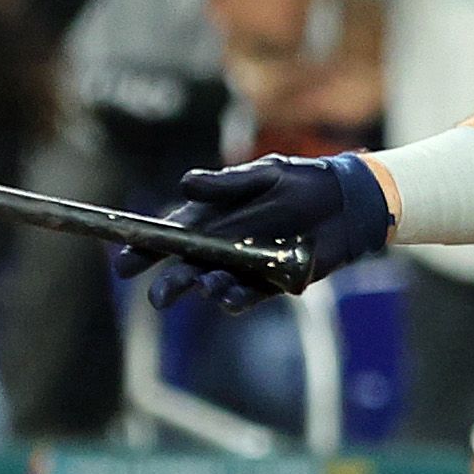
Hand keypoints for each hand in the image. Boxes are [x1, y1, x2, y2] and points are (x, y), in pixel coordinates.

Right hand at [133, 152, 387, 301]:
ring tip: (205, 286)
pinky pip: (247, 296)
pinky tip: (226, 297)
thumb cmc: (304, 180)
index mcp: (214, 214)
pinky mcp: (272, 282)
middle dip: (170, 282)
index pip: (172, 233)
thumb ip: (228, 184)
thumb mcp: (266, 174)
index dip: (146, 248)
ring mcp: (246, 265)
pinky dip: (234, 299)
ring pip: (214, 283)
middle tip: (157, 298)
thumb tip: (185, 185)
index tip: (124, 263)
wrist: (350, 202)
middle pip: (187, 266)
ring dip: (205, 288)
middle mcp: (224, 243)